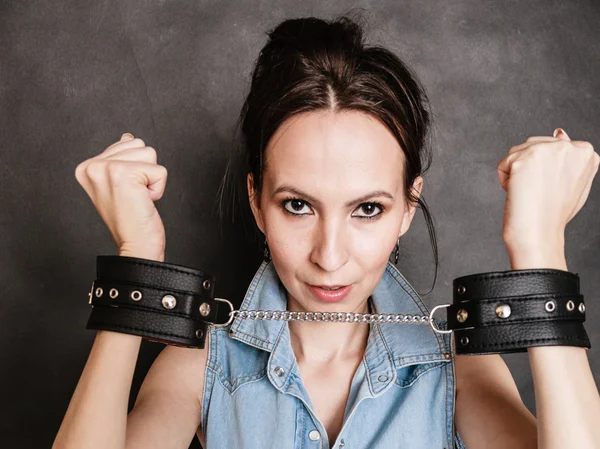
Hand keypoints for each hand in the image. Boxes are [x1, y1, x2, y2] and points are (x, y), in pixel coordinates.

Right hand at [75, 133, 167, 260]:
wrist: (135, 246)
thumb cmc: (130, 220)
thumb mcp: (120, 184)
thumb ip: (121, 158)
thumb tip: (127, 137)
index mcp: (86, 167)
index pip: (127, 143)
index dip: (136, 169)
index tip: (125, 191)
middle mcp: (91, 166)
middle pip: (139, 145)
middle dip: (145, 171)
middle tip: (132, 196)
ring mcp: (105, 168)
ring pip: (150, 153)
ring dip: (151, 179)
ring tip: (137, 198)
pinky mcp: (124, 174)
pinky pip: (160, 170)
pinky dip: (158, 188)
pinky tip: (143, 202)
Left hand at [496, 128, 598, 249]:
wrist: (539, 232)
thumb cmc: (555, 212)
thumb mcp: (572, 181)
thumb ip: (569, 157)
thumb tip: (559, 132)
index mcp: (586, 151)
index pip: (552, 148)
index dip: (545, 171)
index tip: (552, 188)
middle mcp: (569, 146)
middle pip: (532, 146)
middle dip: (529, 169)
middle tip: (540, 193)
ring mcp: (546, 150)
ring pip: (516, 153)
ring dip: (517, 174)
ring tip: (531, 192)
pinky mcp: (523, 158)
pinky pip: (503, 165)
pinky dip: (505, 181)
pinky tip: (519, 193)